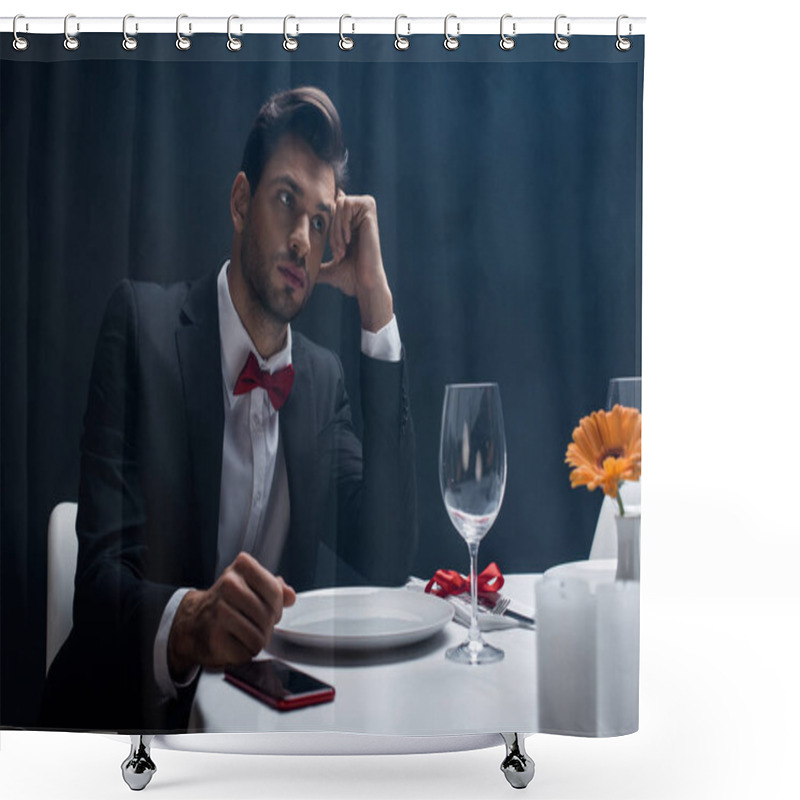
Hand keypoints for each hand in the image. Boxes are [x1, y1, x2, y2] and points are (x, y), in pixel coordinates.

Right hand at [167, 552, 295, 675]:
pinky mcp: (214, 636)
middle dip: (267, 625)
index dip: (276, 605)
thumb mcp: (250, 585)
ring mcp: (220, 611)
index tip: (268, 608)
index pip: (275, 591)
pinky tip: (235, 642)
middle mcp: (229, 585)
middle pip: (268, 615)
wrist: (193, 622)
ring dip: (257, 641)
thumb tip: (290, 596)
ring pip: (259, 636)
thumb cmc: (226, 603)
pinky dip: (244, 652)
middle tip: (256, 624)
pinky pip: (246, 652)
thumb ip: (274, 588)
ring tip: (246, 634)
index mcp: (242, 567)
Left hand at [318, 191, 393, 331]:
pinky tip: (349, 240)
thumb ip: (316, 263)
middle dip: (331, 233)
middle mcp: (359, 214)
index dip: (326, 225)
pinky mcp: (369, 210)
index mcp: (351, 223)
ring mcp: (365, 212)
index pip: (329, 207)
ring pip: (338, 204)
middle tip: (339, 254)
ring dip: (336, 231)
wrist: (364, 284)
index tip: (336, 252)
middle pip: (332, 206)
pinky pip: (346, 203)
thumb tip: (297, 269)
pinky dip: (343, 224)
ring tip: (343, 249)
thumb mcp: (328, 269)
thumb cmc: (350, 278)